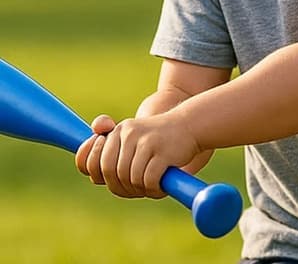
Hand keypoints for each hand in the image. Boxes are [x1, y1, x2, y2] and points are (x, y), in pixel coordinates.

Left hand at [75, 112, 201, 198]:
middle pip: (108, 172)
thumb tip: (93, 172)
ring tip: (152, 185)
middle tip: (135, 188)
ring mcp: (144, 141)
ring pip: (129, 178)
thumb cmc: (160, 139)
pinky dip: (154, 188)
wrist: (191, 125)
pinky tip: (161, 185)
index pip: (90, 160)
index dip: (97, 174)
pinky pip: (147, 180)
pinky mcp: (160, 150)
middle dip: (121, 186)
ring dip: (141, 188)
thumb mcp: (134, 140)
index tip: (113, 179)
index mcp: (118, 131)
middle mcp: (128, 133)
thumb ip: (112, 152)